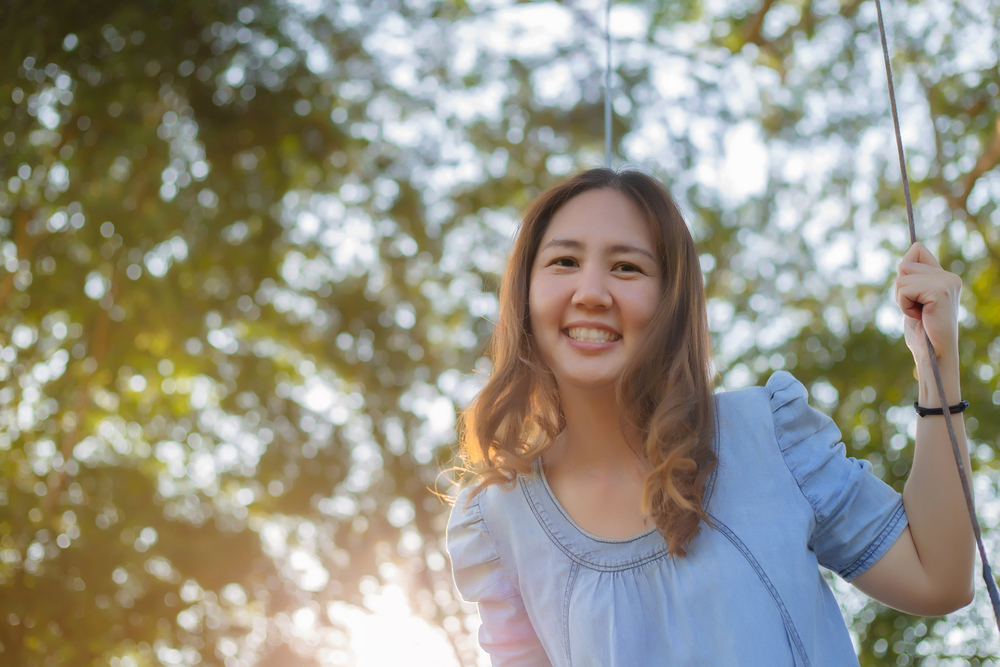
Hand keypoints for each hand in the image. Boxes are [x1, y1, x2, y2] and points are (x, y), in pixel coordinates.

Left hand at [894, 242, 961, 366]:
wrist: (934, 354)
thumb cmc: (922, 332)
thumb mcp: (914, 300)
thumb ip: (912, 279)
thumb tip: (906, 257)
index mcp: (944, 276)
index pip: (917, 250)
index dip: (905, 269)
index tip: (912, 293)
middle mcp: (949, 276)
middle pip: (903, 265)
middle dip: (900, 290)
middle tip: (916, 309)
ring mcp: (946, 282)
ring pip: (901, 278)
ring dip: (902, 299)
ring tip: (919, 314)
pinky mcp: (939, 291)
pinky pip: (904, 290)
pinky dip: (904, 306)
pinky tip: (920, 317)